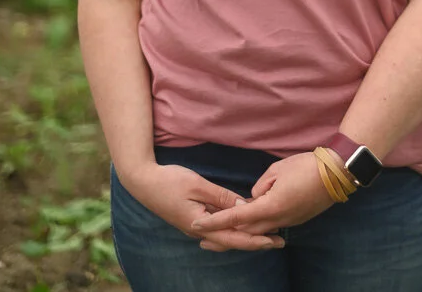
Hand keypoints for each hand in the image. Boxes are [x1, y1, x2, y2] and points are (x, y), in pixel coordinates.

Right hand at [118, 161, 284, 252]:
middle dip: (256, 241)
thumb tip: (245, 207)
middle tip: (279, 240)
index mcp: (202, 225)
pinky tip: (241, 227)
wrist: (143, 182)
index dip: (256, 239)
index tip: (275, 239)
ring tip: (265, 235)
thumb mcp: (198, 185)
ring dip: (245, 237)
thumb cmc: (170, 181)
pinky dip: (233, 230)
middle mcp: (200, 231)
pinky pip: (218, 230)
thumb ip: (221, 197)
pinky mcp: (193, 220)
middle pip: (232, 241)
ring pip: (225, 237)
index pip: (234, 237)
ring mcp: (195, 227)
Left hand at [191, 152, 335, 242]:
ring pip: (258, 231)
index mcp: (270, 207)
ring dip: (240, 230)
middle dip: (223, 233)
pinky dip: (256, 226)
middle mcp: (278, 220)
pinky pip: (270, 226)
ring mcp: (288, 222)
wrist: (336, 174)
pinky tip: (247, 222)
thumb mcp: (276, 170)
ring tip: (220, 229)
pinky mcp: (295, 220)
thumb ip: (260, 186)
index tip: (197, 224)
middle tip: (202, 234)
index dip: (215, 221)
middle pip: (245, 231)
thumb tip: (253, 197)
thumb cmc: (305, 166)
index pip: (236, 216)